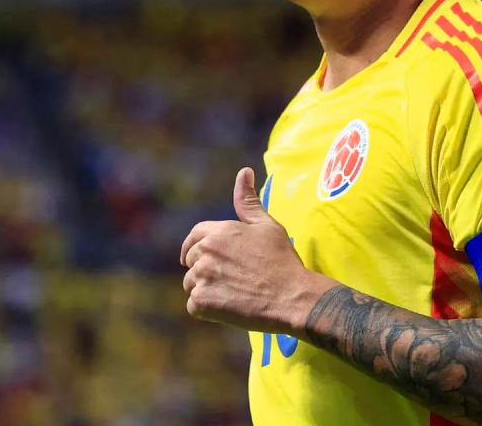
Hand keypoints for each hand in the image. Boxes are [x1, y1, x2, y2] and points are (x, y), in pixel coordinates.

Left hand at [180, 167, 334, 335]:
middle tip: (230, 279)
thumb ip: (248, 201)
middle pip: (191, 261)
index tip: (198, 256)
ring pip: (191, 284)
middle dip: (205, 269)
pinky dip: (207, 310)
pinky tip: (228, 307)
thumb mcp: (266, 226)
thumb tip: (244, 171)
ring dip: (206, 290)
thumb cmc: (281, 260)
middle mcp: (205, 252)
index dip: (196, 247)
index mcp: (218, 231)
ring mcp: (201, 277)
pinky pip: (193, 306)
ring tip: (232, 293)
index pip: (194, 236)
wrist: (290, 296)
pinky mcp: (201, 302)